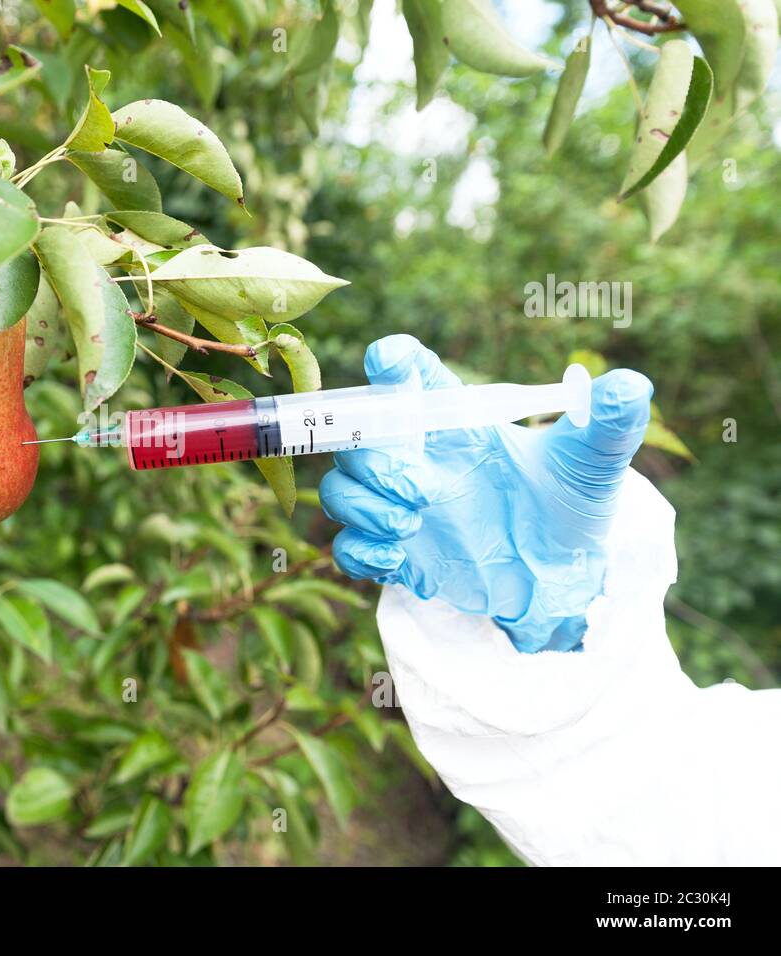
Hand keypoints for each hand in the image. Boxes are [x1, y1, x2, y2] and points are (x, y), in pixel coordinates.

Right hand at [319, 335, 652, 652]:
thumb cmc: (572, 509)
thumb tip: (630, 384)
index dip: (391, 362)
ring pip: (342, 490)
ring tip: (409, 524)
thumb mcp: (593, 465)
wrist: (563, 579)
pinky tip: (395, 556)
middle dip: (372, 460)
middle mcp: (419, 458)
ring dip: (363, 504)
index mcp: (456, 424)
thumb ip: (608, 423)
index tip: (386, 360)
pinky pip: (347, 548)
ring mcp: (401, 506)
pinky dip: (359, 550)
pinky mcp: (397, 553)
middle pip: (357, 437)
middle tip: (418, 488)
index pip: (411, 377)